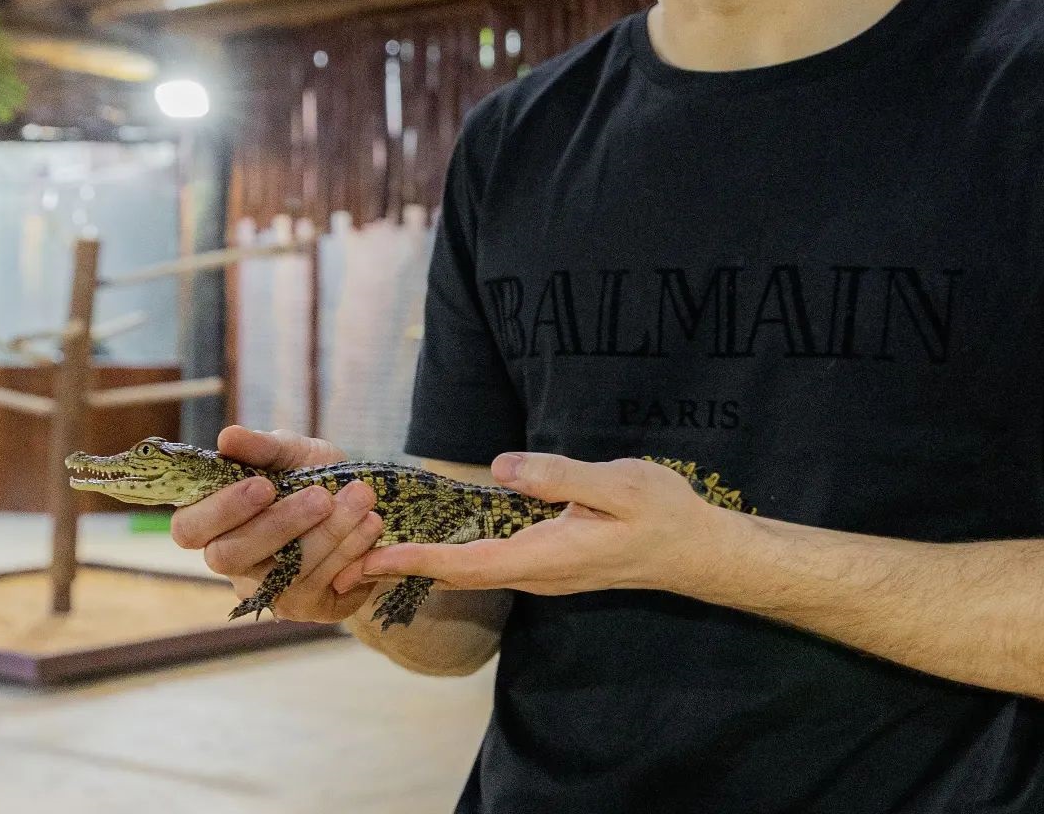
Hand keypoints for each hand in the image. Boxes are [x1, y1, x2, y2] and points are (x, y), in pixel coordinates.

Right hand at [170, 424, 388, 623]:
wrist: (365, 503)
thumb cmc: (312, 475)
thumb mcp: (293, 453)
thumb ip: (263, 447)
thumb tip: (228, 436)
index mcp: (216, 524)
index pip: (190, 529)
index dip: (222, 510)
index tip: (264, 486)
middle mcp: (234, 566)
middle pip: (232, 556)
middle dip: (281, 524)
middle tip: (322, 496)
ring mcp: (268, 592)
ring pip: (284, 573)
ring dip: (329, 533)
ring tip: (361, 498)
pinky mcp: (308, 607)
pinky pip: (322, 587)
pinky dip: (350, 552)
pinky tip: (370, 525)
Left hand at [332, 452, 730, 600]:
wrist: (696, 551)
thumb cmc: (661, 514)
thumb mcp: (617, 484)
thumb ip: (559, 476)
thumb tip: (501, 468)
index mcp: (548, 555)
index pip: (467, 564)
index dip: (415, 560)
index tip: (368, 558)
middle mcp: (539, 573)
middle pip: (459, 575)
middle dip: (405, 565)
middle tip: (347, 553)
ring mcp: (546, 572)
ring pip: (473, 572)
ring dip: (427, 561)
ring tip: (377, 545)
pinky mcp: (553, 562)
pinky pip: (491, 565)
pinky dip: (454, 555)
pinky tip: (438, 539)